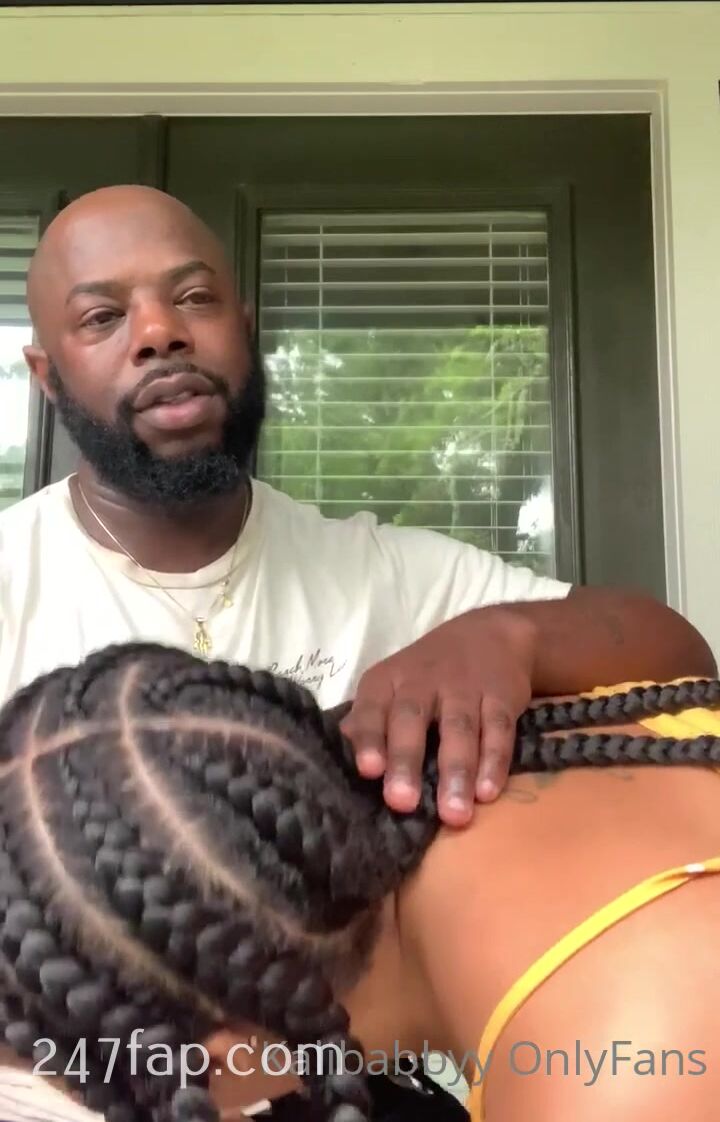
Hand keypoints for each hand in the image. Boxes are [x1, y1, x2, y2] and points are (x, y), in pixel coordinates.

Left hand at [339, 607, 535, 825]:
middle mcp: (423, 681)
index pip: (371, 709)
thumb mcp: (392, 686)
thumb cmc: (428, 674)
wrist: (491, 635)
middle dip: (406, 761)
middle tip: (402, 802)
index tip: (368, 771)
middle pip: (411, 719)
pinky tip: (488, 792)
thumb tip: (342, 748)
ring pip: (458, 729)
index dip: (368, 739)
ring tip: (454, 814)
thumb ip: (369, 720)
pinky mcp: (501, 696)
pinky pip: (498, 729)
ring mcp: (464, 687)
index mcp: (388, 681)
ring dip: (456, 772)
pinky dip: (495, 761)